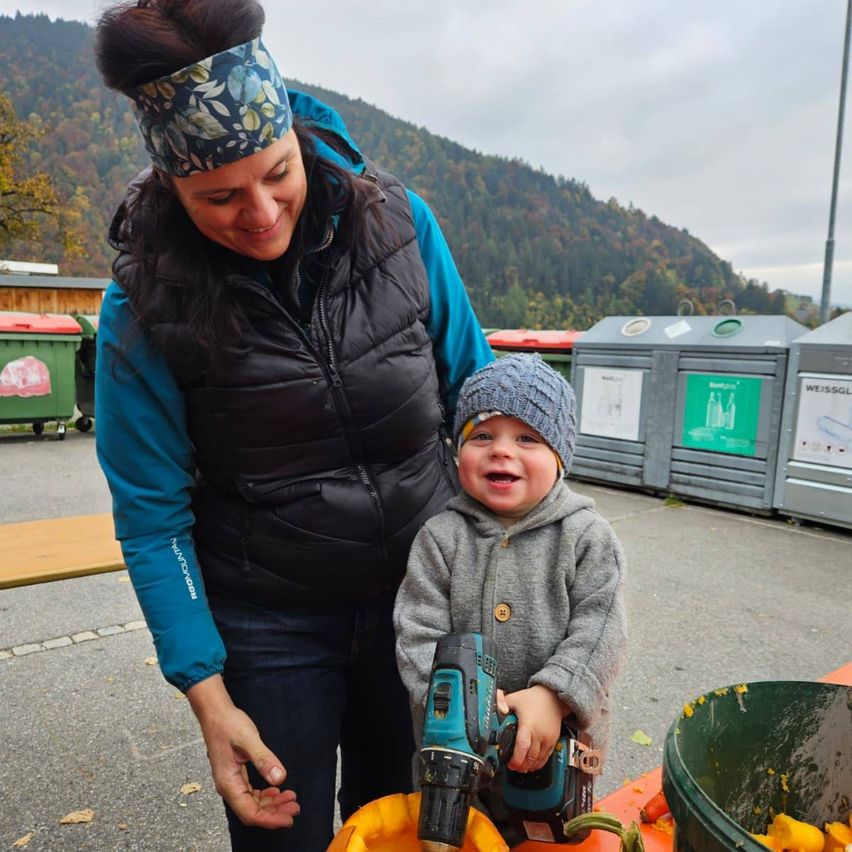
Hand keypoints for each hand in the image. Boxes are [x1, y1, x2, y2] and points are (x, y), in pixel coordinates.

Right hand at [187, 675, 299, 828]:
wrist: (215, 713)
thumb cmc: (228, 724)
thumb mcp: (248, 739)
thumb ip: (264, 759)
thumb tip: (280, 778)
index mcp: (228, 783)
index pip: (250, 812)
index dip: (270, 819)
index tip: (289, 818)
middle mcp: (228, 787)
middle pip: (253, 811)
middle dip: (274, 813)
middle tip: (295, 808)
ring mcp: (232, 782)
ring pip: (253, 803)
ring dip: (272, 805)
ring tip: (291, 799)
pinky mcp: (236, 775)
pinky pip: (251, 793)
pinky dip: (266, 795)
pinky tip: (277, 791)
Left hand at [502, 685, 566, 772]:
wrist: (552, 698)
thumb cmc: (532, 699)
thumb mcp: (514, 698)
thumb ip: (500, 701)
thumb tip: (496, 710)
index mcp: (528, 724)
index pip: (523, 745)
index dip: (516, 758)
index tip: (510, 764)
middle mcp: (540, 733)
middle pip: (530, 757)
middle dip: (520, 765)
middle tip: (512, 767)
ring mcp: (548, 739)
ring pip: (538, 760)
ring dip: (529, 766)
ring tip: (520, 767)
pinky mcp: (553, 741)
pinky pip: (546, 758)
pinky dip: (538, 764)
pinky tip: (531, 765)